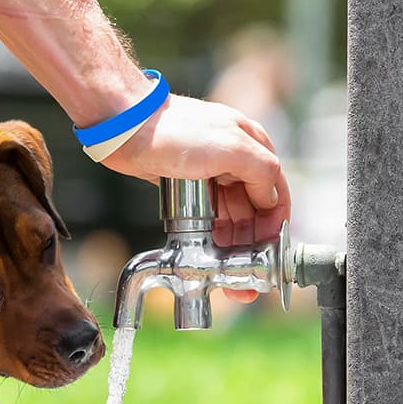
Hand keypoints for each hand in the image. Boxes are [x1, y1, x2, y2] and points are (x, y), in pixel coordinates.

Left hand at [102, 95, 291, 302]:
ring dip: (235, 246)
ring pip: (232, 216)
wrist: (126, 127)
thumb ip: (260, 171)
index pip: (276, 191)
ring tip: (232, 273)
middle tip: (250, 276)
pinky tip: (213, 255)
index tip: (271, 254)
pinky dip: (215, 236)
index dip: (276, 225)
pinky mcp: (189, 185)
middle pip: (255, 210)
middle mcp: (235, 160)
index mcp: (252, 145)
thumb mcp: (230, 147)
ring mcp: (211, 173)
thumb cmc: (174, 131)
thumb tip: (272, 199)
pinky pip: (210, 216)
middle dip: (254, 244)